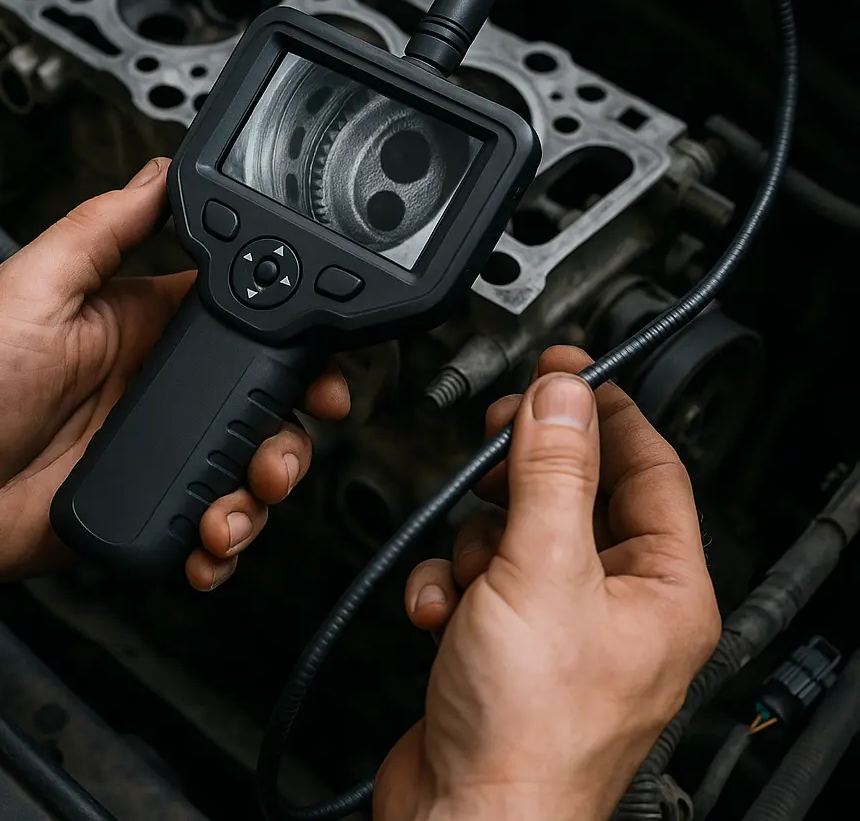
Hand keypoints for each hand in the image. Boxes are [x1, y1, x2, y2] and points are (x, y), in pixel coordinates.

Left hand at [0, 158, 348, 586]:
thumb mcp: (35, 286)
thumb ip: (103, 228)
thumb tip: (160, 169)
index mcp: (151, 331)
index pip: (248, 330)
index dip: (295, 353)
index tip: (318, 375)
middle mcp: (163, 390)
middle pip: (262, 411)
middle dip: (285, 440)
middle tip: (271, 460)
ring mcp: (156, 451)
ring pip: (242, 473)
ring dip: (255, 498)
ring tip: (228, 511)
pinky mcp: (143, 506)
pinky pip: (204, 525)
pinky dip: (220, 545)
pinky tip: (205, 546)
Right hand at [375, 346, 719, 820]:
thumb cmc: (529, 734)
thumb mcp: (542, 570)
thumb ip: (552, 473)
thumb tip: (563, 398)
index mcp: (662, 587)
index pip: (650, 465)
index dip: (606, 409)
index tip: (566, 369)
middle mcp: (617, 603)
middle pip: (575, 492)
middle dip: (526, 471)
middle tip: (499, 439)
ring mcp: (557, 623)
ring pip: (516, 529)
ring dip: (475, 539)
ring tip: (468, 572)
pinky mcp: (503, 641)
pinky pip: (478, 576)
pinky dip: (451, 583)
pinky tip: (440, 612)